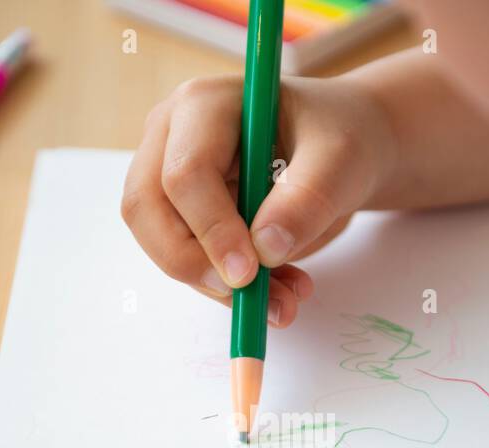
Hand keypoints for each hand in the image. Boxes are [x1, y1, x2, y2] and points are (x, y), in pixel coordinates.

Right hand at [120, 74, 395, 326]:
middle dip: (194, 265)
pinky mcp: (180, 213)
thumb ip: (306, 200)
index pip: (185, 173)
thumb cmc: (337, 138)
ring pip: (161, 242)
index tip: (249, 274)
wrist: (338, 150)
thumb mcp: (340, 161)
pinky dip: (226, 287)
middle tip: (251, 301)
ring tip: (283, 300)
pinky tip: (277, 291)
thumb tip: (264, 249)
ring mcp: (166, 173)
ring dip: (216, 285)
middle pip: (147, 209)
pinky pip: (186, 259)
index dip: (212, 229)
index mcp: (204, 104)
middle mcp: (171, 134)